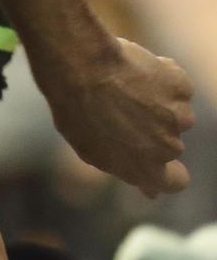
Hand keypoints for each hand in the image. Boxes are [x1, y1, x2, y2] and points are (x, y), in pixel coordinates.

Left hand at [40, 37, 193, 197]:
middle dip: (151, 129)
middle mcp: (169, 149)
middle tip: (120, 109)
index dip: (168, 170)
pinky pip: (176, 85)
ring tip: (124, 87)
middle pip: (169, 143)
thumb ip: (126, 168)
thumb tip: (151, 191)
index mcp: (147, 171)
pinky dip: (162, 78)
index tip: (152, 155)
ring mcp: (179, 117)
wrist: (82, 67)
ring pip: (175, 113)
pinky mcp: (181, 88)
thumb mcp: (92, 150)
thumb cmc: (77, 109)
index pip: (176, 181)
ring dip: (158, 103)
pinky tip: (134, 70)